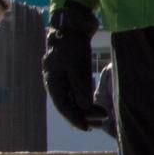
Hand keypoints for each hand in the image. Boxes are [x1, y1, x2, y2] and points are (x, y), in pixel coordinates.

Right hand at [42, 4, 106, 131]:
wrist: (71, 26)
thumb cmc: (72, 45)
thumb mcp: (78, 67)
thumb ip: (80, 88)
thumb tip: (84, 108)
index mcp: (52, 82)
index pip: (63, 106)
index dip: (75, 119)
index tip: (88, 128)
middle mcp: (55, 82)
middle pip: (67, 105)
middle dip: (83, 115)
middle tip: (100, 123)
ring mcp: (61, 78)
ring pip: (72, 99)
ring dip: (85, 108)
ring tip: (100, 115)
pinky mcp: (68, 73)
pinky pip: (75, 91)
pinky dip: (84, 99)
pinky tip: (94, 104)